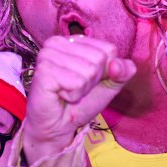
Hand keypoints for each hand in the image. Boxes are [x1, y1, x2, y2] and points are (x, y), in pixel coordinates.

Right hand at [22, 34, 134, 164]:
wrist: (58, 126)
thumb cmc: (80, 103)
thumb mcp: (109, 84)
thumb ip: (123, 71)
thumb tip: (117, 64)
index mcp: (74, 40)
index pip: (108, 49)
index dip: (105, 71)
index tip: (87, 81)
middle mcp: (58, 42)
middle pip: (99, 58)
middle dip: (92, 81)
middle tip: (75, 89)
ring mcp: (48, 54)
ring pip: (88, 70)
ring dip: (81, 89)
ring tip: (66, 92)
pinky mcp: (43, 70)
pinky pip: (76, 82)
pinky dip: (72, 95)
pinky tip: (60, 95)